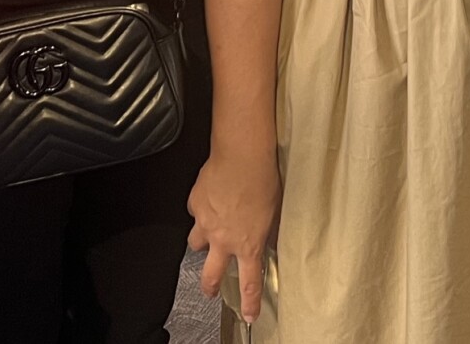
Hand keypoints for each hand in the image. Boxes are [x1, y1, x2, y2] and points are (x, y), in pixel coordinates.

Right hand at [186, 148, 280, 325]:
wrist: (242, 156)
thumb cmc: (263, 180)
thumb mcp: (275, 212)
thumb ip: (269, 232)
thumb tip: (270, 240)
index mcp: (247, 244)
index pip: (249, 282)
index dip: (250, 302)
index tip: (250, 314)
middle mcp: (224, 239)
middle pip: (211, 275)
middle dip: (210, 286)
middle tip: (211, 289)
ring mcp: (205, 223)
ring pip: (196, 243)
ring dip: (202, 241)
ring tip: (210, 233)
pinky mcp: (195, 204)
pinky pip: (195, 213)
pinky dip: (201, 210)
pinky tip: (211, 199)